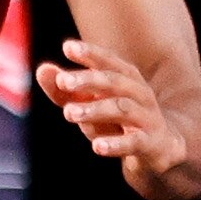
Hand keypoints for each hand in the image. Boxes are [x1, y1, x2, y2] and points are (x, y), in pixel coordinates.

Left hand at [38, 38, 186, 178]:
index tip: (68, 47)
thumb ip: (65, 91)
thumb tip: (42, 69)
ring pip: (122, 109)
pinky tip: (97, 147)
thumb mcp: (89, 105)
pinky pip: (134, 143)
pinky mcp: (151, 144)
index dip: (90, 53)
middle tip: (63, 80)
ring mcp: (147, 118)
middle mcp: (139, 94)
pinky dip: (116, 144)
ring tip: (68, 113)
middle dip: (89, 79)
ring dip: (95, 110)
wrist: (158, 151)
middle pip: (114, 82)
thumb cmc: (117, 122)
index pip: (109, 61)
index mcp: (125, 79)